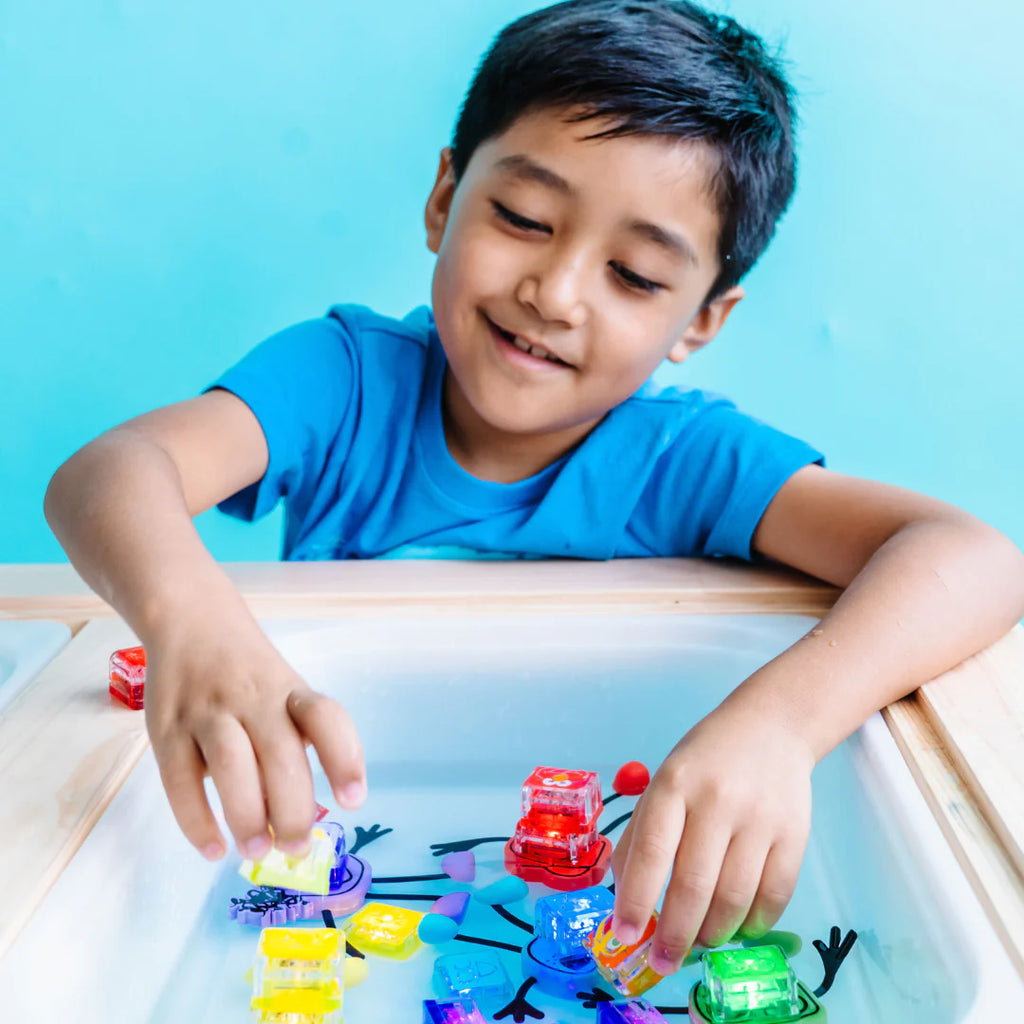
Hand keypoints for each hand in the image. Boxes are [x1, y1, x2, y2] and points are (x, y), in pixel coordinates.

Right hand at [144, 605, 365, 861]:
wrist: (192, 620)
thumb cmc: (251, 675)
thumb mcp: (285, 693)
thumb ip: (295, 742)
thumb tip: (300, 818)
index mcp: (291, 692)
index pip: (326, 718)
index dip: (344, 758)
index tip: (353, 800)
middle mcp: (254, 700)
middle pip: (281, 754)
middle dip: (293, 808)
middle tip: (296, 848)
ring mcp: (209, 712)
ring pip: (232, 763)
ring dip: (247, 814)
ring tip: (257, 852)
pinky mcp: (167, 728)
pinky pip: (179, 778)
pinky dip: (196, 820)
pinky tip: (213, 848)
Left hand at [610, 700, 813, 975]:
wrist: (771, 726)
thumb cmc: (705, 762)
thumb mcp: (662, 783)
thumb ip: (640, 836)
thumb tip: (622, 897)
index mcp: (674, 784)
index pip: (651, 851)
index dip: (636, 900)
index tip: (625, 936)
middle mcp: (716, 800)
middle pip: (693, 884)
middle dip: (675, 935)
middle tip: (664, 962)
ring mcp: (758, 817)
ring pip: (734, 898)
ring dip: (713, 933)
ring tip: (700, 941)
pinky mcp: (794, 833)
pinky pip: (774, 894)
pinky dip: (754, 922)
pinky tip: (740, 926)